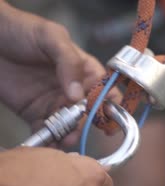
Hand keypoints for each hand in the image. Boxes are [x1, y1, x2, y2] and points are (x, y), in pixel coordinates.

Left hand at [0, 2, 120, 145]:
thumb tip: (77, 95)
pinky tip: (48, 146)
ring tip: (63, 141)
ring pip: (69, 126)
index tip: (107, 116)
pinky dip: (48, 142)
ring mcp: (55, 103)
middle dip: (86, 124)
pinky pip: (46, 132)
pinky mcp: (35, 114)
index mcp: (86, 72)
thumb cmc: (24, 31)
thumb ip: (69, 62)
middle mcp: (75, 90)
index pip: (107, 91)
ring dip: (69, 136)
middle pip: (89, 113)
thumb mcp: (52, 38)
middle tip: (76, 128)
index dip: (111, 105)